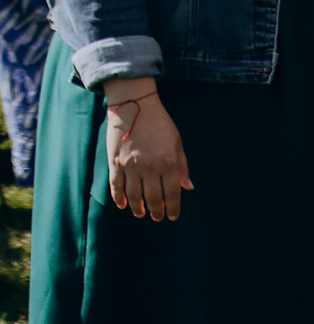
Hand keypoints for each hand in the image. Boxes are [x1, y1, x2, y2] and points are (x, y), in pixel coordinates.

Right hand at [102, 81, 191, 220]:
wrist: (134, 106)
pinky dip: (119, 198)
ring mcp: (130, 166)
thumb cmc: (160, 124)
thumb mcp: (177, 143)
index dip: (172, 208)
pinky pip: (116, 186)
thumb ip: (182, 167)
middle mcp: (150, 167)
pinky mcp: (115, 163)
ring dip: (138, 208)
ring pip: (133, 196)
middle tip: (157, 217)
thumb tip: (187, 187)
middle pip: (153, 198)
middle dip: (156, 211)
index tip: (172, 216)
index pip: (172, 194)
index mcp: (168, 163)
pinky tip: (123, 205)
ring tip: (141, 213)